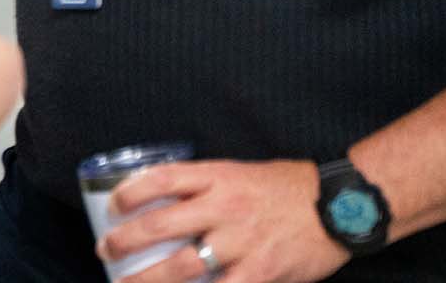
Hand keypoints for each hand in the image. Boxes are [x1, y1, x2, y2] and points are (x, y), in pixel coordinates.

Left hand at [103, 159, 348, 282]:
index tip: (112, 205)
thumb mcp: (243, 173)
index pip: (161, 179)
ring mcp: (241, 242)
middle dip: (125, 241)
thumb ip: (209, 187)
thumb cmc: (289, 189)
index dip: (130, 193)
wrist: (341, 207)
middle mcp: (224, 207)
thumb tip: (168, 201)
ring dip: (147, 280)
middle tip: (104, 250)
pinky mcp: (261, 271)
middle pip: (160, 225)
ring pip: (181, 266)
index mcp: (218, 177)